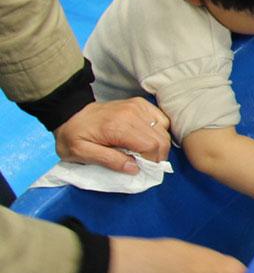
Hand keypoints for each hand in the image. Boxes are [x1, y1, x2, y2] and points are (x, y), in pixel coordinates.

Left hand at [54, 98, 170, 172]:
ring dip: (158, 144)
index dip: (151, 161)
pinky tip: (146, 137)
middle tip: (144, 163)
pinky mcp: (139, 104)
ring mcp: (137, 106)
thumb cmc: (72, 135)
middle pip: (161, 139)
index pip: (151, 146)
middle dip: (157, 156)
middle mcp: (132, 113)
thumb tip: (135, 168)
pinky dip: (159, 131)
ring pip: (164, 129)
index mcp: (118, 127)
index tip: (140, 168)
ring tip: (144, 151)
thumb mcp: (80, 153)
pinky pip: (161, 119)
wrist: (68, 112)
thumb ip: (108, 161)